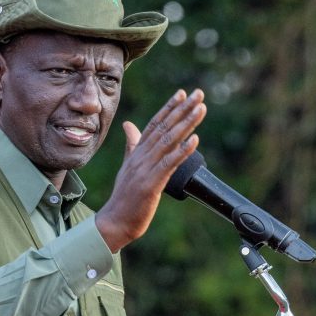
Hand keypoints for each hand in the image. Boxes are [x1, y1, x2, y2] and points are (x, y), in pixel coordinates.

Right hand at [95, 88, 205, 251]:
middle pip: (164, 128)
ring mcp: (145, 169)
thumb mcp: (128, 167)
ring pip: (168, 141)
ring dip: (186, 124)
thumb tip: (129, 125)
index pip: (154, 124)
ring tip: (200, 109)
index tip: (182, 93)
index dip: (168, 108)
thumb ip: (131, 145)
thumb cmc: (124, 197)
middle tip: (198, 94)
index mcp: (137, 153)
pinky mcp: (151, 184)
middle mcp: (141, 157)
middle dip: (182, 109)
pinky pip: (169, 164)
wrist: (115, 221)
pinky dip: (182, 151)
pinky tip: (194, 140)